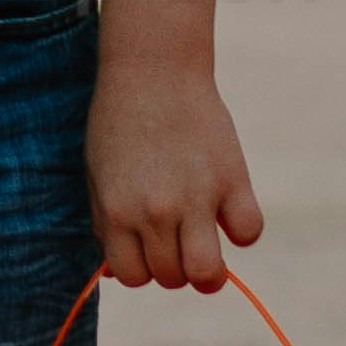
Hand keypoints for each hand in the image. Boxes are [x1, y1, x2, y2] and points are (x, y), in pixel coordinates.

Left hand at [87, 56, 264, 294]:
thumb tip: (120, 274)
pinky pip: (248, 231)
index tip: (147, 248)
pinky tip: (229, 211)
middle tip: (176, 239)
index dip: (142, 267)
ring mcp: (196, 198)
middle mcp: (156, 213)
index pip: (133, 277)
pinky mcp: (233, 179)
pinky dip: (242, 230)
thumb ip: (107, 225)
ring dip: (208, 268)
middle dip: (174, 267)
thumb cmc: (120, 121)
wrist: (154, 68)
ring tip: (206, 245)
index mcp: (117, 212)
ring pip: (209, 272)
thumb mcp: (98, 174)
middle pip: (172, 277)